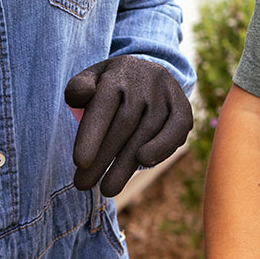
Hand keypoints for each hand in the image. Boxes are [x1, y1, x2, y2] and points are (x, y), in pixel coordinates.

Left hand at [65, 56, 192, 198]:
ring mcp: (165, 93)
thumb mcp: (90, 79)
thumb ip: (78, 88)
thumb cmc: (110, 84)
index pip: (102, 106)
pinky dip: (162, 148)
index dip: (91, 135)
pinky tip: (144, 163)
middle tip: (84, 185)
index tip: (79, 162)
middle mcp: (143, 81)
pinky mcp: (183, 105)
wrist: (145, 70)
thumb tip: (77, 97)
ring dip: (126, 164)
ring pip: (146, 132)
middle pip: (123, 125)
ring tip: (107, 188)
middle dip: (103, 158)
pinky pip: (176, 129)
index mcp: (116, 74)